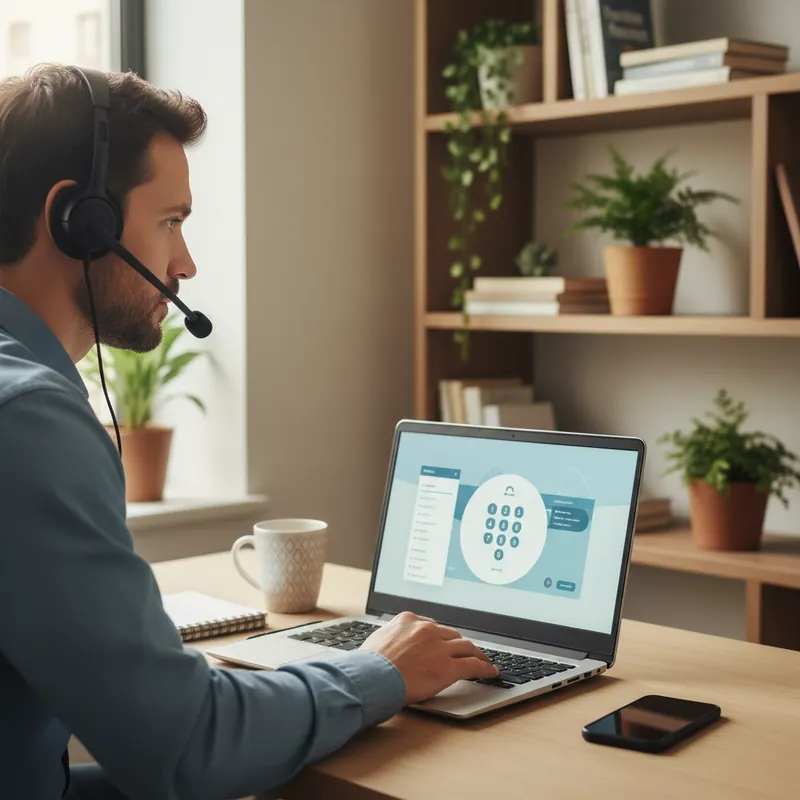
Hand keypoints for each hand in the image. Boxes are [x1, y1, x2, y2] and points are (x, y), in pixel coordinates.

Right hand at [360, 611, 498, 703]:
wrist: (371, 677)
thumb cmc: (369, 664)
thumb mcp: (377, 639)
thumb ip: (392, 637)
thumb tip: (392, 644)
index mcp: (408, 620)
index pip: (432, 626)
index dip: (440, 636)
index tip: (444, 641)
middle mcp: (427, 630)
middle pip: (451, 634)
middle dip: (459, 643)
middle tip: (465, 650)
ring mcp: (439, 647)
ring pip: (466, 646)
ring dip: (477, 653)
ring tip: (483, 659)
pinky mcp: (448, 667)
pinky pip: (472, 665)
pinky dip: (484, 667)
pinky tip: (490, 671)